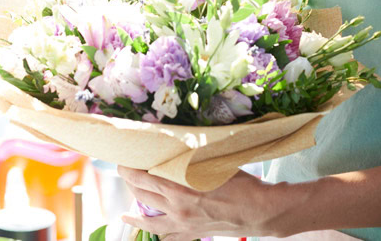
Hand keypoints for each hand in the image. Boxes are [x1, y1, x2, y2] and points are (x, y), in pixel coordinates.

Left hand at [117, 166, 279, 240]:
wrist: (259, 211)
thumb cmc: (239, 183)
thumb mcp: (211, 164)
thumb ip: (189, 160)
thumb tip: (174, 148)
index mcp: (179, 190)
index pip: (142, 179)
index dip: (128, 170)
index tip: (122, 162)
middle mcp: (176, 209)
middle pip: (142, 196)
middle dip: (131, 184)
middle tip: (125, 174)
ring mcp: (184, 225)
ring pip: (151, 222)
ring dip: (137, 215)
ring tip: (126, 213)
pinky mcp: (193, 234)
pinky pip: (169, 237)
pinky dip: (158, 234)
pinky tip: (153, 233)